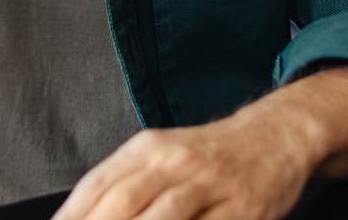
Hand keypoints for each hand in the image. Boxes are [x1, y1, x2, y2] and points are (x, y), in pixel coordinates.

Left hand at [50, 112, 314, 219]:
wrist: (274, 136)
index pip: (96, 186)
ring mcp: (209, 186)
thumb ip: (122, 184)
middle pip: (123, 204)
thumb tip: (79, 215)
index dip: (72, 216)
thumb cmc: (208, 155)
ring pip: (162, 218)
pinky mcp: (242, 210)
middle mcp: (174, 162)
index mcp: (146, 148)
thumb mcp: (160, 154)